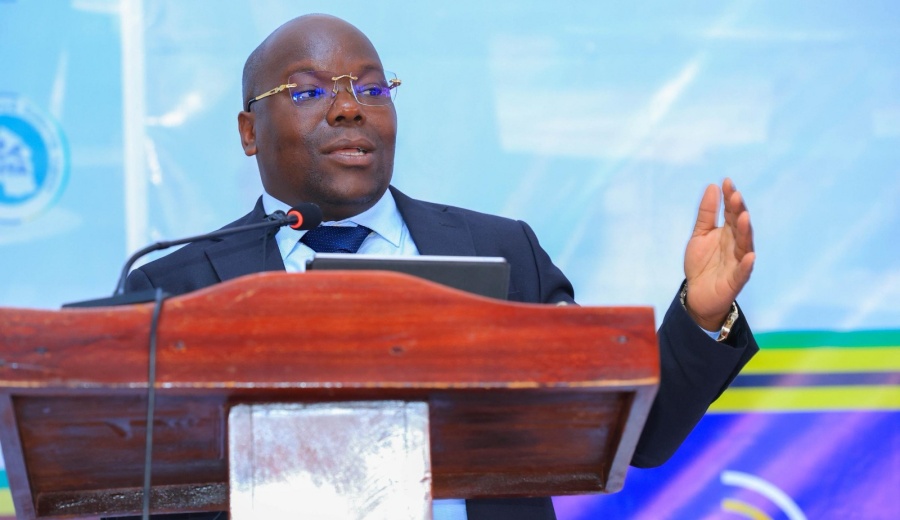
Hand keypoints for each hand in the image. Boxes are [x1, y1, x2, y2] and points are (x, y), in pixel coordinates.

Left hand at [683, 178, 754, 330]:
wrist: (697, 294)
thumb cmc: (701, 263)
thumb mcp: (700, 234)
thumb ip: (707, 213)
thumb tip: (713, 186)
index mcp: (728, 232)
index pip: (732, 212)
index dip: (730, 198)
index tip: (726, 181)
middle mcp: (736, 245)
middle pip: (740, 226)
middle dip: (738, 211)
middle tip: (735, 196)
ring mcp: (738, 262)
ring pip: (744, 245)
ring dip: (745, 231)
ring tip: (743, 217)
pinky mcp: (736, 280)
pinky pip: (743, 272)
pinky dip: (747, 264)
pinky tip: (750, 256)